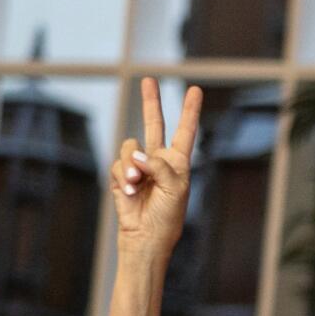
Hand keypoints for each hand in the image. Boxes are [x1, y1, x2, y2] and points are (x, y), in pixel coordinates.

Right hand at [111, 78, 200, 267]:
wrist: (146, 236)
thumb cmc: (168, 216)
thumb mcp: (176, 189)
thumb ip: (160, 165)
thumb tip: (138, 152)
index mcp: (178, 162)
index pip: (185, 132)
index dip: (190, 111)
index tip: (195, 89)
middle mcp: (158, 159)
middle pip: (154, 124)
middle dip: (151, 102)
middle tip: (149, 79)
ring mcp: (138, 165)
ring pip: (130, 146)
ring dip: (132, 165)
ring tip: (139, 186)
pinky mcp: (122, 174)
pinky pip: (119, 163)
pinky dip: (124, 177)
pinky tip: (131, 192)